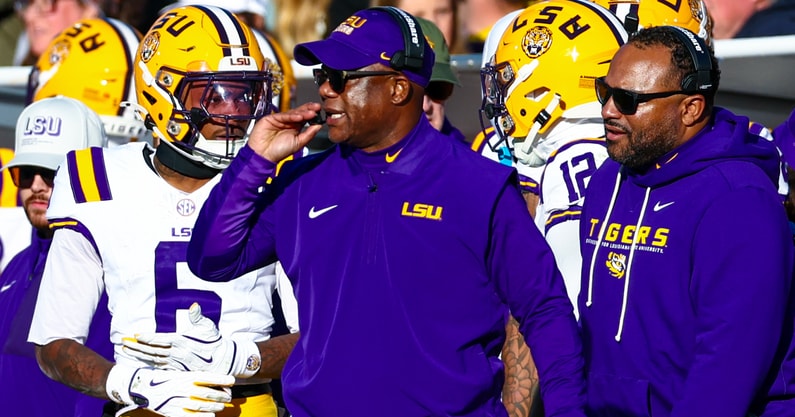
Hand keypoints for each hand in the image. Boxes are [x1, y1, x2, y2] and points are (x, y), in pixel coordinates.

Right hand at [105, 363, 233, 416]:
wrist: (141, 387)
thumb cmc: (162, 378)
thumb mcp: (179, 372)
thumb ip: (194, 376)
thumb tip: (212, 379)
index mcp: (186, 376)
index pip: (208, 377)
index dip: (222, 379)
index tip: (232, 380)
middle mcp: (184, 388)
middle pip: (208, 393)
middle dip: (222, 396)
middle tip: (228, 397)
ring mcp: (178, 401)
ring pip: (202, 406)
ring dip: (215, 407)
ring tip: (221, 407)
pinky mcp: (172, 412)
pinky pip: (190, 416)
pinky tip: (210, 416)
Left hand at [122, 303, 260, 377]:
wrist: (222, 361)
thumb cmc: (214, 342)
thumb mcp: (208, 327)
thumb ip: (198, 317)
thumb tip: (194, 306)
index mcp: (182, 342)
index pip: (161, 340)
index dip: (147, 338)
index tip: (135, 335)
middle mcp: (177, 353)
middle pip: (152, 350)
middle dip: (136, 347)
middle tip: (123, 343)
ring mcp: (176, 363)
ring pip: (153, 359)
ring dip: (138, 355)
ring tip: (126, 351)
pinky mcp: (177, 369)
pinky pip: (159, 367)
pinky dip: (147, 364)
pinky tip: (139, 361)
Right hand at [247, 101, 323, 162]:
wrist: (263, 156)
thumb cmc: (278, 152)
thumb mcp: (299, 143)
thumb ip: (309, 134)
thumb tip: (319, 126)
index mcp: (294, 128)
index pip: (305, 118)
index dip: (312, 114)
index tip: (320, 112)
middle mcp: (287, 122)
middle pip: (299, 112)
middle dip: (308, 109)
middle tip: (317, 107)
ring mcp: (279, 120)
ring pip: (292, 113)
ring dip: (302, 112)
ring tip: (311, 113)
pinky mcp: (271, 118)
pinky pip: (282, 115)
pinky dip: (291, 116)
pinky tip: (299, 117)